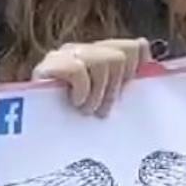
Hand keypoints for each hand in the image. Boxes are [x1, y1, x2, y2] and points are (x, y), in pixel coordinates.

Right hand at [32, 38, 151, 115]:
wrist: (39, 138)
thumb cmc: (73, 121)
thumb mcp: (106, 101)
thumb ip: (124, 78)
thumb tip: (146, 49)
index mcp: (98, 55)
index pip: (132, 47)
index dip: (135, 72)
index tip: (124, 94)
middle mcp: (82, 50)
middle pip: (121, 54)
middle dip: (116, 87)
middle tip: (102, 110)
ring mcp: (64, 55)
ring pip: (103, 61)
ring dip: (99, 92)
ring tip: (87, 110)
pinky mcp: (48, 66)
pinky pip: (78, 69)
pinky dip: (82, 89)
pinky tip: (75, 102)